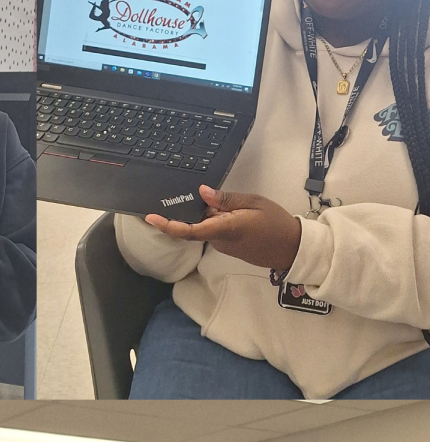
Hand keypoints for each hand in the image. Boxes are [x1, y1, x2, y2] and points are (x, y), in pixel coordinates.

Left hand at [144, 184, 302, 272]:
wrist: (291, 249)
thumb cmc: (276, 223)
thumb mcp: (253, 202)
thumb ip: (226, 199)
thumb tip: (202, 192)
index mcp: (225, 229)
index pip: (189, 230)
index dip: (168, 225)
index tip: (151, 218)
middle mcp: (219, 241)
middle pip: (192, 227)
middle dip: (185, 212)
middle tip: (178, 195)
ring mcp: (222, 246)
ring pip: (202, 228)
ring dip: (202, 214)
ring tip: (212, 197)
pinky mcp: (227, 246)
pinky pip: (211, 231)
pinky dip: (210, 219)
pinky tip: (219, 207)